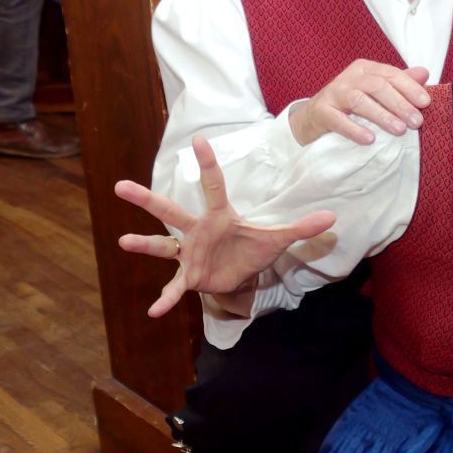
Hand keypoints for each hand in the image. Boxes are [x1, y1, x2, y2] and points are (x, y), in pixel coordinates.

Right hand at [113, 135, 336, 317]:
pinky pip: (175, 286)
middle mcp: (198, 230)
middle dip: (146, 199)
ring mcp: (189, 252)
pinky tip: (154, 311)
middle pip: (170, 211)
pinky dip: (167, 299)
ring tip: (122, 241)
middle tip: (119, 186)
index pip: (213, 185)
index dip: (208, 163)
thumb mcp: (278, 239)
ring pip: (162, 244)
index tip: (198, 140)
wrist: (241, 274)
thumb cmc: (253, 249)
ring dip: (143, 244)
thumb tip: (333, 218)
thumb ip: (301, 228)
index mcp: (220, 215)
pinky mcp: (190, 276)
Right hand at [290, 60, 432, 145]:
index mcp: (365, 69)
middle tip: (417, 122)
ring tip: (399, 130)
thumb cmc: (350, 103)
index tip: (426, 103)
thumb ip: (399, 83)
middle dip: (400, 104)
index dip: (409, 87)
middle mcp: (349, 77)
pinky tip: (370, 139)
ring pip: (359, 101)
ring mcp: (333, 93)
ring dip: (382, 115)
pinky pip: (338, 120)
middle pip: (377, 86)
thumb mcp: (375, 91)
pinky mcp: (321, 111)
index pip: (391, 74)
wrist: (314, 116)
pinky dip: (354, 129)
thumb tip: (424, 73)